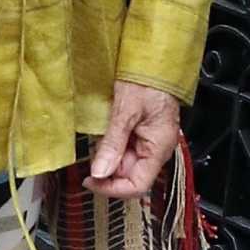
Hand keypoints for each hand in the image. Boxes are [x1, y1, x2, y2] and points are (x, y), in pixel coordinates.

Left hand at [88, 81, 181, 200]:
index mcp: (159, 148)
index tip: (90, 181)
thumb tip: (99, 173)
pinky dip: (112, 145)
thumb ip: (112, 144)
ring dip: (108, 156)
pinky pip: (126, 148)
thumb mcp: (125, 112)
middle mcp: (157, 149)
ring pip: (125, 163)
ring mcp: (150, 141)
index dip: (112, 188)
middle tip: (90, 155)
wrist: (155, 60)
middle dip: (108, 169)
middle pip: (129, 175)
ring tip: (99, 137)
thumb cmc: (147, 80)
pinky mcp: (143, 133)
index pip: (137, 185)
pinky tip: (105, 133)